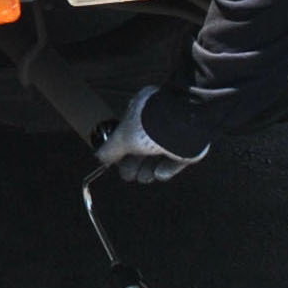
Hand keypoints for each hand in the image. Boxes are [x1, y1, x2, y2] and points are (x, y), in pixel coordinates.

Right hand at [95, 88, 209, 182]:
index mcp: (142, 112)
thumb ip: (110, 149)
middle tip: (130, 175)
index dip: (121, 151)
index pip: (127, 135)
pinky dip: (166, 170)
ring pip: (157, 158)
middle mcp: (158, 122)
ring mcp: (173, 134)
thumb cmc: (150, 126)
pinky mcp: (187, 147)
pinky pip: (174, 163)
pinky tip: (159, 172)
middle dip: (134, 165)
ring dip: (148, 171)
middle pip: (141, 149)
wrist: (181, 127)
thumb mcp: (122, 138)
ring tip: (146, 176)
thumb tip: (100, 157)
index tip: (116, 163)